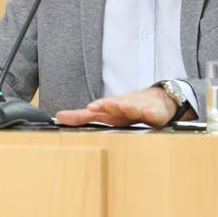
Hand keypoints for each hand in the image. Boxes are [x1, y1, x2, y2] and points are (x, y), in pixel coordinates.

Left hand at [55, 85, 177, 126]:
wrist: (158, 100)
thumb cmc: (128, 108)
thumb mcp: (105, 113)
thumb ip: (83, 117)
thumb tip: (59, 117)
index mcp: (113, 108)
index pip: (102, 107)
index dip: (97, 107)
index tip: (89, 107)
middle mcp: (126, 106)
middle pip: (117, 104)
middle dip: (110, 105)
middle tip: (103, 105)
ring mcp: (141, 108)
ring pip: (135, 107)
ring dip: (128, 106)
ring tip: (123, 106)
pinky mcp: (156, 113)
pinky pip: (155, 114)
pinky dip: (152, 113)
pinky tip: (149, 114)